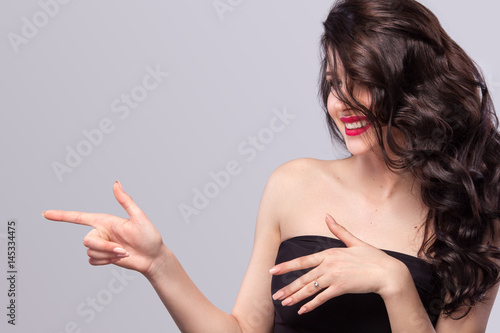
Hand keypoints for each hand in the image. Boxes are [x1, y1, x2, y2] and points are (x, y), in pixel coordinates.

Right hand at [42, 181, 164, 276]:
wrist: (153, 258)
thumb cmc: (149, 237)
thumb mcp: (139, 217)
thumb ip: (125, 201)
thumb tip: (116, 183)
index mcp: (105, 221)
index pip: (79, 217)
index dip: (61, 215)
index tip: (45, 213)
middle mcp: (100, 232)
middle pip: (87, 241)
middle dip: (104, 248)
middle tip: (123, 249)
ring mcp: (101, 245)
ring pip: (90, 252)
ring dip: (108, 255)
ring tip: (124, 253)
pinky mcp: (102, 257)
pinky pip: (93, 262)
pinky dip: (106, 262)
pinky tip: (119, 258)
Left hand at [270, 214, 407, 314]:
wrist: (388, 273)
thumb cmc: (373, 257)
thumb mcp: (354, 241)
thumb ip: (338, 230)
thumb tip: (327, 215)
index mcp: (330, 253)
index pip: (303, 261)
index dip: (286, 266)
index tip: (273, 270)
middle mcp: (329, 265)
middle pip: (303, 278)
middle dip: (287, 288)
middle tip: (275, 295)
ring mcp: (334, 277)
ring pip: (310, 289)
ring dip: (296, 297)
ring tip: (284, 303)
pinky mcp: (341, 288)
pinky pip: (322, 298)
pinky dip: (311, 305)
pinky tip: (303, 310)